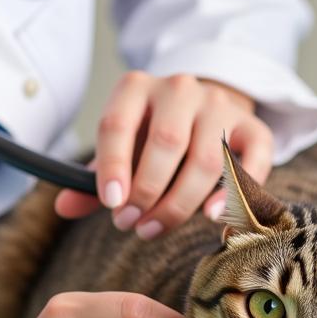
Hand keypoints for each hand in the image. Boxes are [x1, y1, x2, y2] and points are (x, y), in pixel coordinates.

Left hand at [54, 72, 273, 237]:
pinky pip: (253, 159)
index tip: (112, 204)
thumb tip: (63, 206)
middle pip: (166, 142)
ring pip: (206, 158)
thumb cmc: (149, 139)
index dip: (113, 167)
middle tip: (131, 225)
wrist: (200, 112)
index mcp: (136, 88)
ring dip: (180, 203)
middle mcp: (179, 89)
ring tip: (155, 228)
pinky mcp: (252, 126)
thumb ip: (94, 178)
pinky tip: (212, 218)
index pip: (118, 124)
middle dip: (147, 192)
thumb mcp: (119, 149)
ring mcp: (219, 105)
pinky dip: (234, 192)